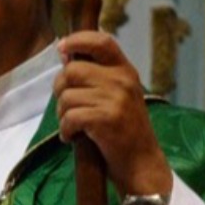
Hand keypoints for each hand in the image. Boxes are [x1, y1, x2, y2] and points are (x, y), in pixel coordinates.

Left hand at [53, 31, 172, 199]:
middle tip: (67, 107)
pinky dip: (65, 130)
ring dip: (62, 114)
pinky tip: (72, 137)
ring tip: (73, 126)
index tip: (61, 48)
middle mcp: (122, 80)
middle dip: (61, 89)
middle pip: (72, 70)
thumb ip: (96, 76)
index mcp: (125, 71)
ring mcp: (116, 99)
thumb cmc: (125, 131)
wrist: (143, 164)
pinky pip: (70, 116)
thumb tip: (64, 55)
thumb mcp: (118, 96)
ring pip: (67, 95)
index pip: (101, 41)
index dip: (77, 40)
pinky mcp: (107, 119)